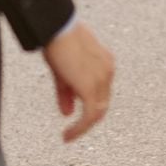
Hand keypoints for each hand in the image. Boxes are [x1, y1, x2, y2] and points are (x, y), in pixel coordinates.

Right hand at [42, 22, 115, 143]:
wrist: (57, 29)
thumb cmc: (58, 43)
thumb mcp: (63, 72)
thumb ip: (67, 93)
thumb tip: (67, 113)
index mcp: (104, 63)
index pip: (100, 91)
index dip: (87, 104)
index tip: (71, 113)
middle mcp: (107, 71)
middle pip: (101, 103)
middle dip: (87, 118)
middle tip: (73, 130)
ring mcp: (101, 79)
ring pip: (97, 112)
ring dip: (83, 126)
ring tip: (69, 136)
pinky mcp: (91, 87)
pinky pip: (89, 116)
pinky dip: (80, 128)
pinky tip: (67, 136)